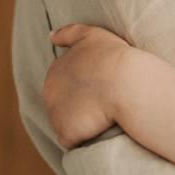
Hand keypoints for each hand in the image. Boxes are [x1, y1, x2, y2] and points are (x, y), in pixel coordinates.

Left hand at [44, 23, 134, 148]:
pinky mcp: (66, 133)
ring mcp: (56, 115)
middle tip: (104, 106)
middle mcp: (49, 93)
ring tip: (104, 120)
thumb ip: (69, 33)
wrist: (124, 82)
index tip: (102, 88)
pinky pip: (73, 142)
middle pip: (63, 105)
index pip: (65, 85)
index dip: (85, 88)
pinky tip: (101, 132)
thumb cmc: (112, 56)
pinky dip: (85, 139)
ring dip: (82, 124)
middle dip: (80, 107)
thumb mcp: (90, 34)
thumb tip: (51, 36)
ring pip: (68, 124)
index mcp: (54, 71)